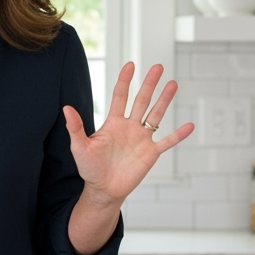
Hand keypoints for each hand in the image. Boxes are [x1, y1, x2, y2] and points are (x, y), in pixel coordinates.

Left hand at [62, 62, 194, 205]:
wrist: (103, 189)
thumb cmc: (90, 169)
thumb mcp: (79, 147)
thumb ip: (75, 128)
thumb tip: (66, 108)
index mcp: (113, 123)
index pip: (121, 97)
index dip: (125, 81)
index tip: (131, 65)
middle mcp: (130, 127)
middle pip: (142, 100)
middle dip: (149, 84)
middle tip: (158, 66)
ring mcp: (142, 139)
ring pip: (156, 115)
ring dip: (164, 100)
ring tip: (173, 84)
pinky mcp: (150, 153)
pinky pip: (167, 142)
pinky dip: (178, 135)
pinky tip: (189, 125)